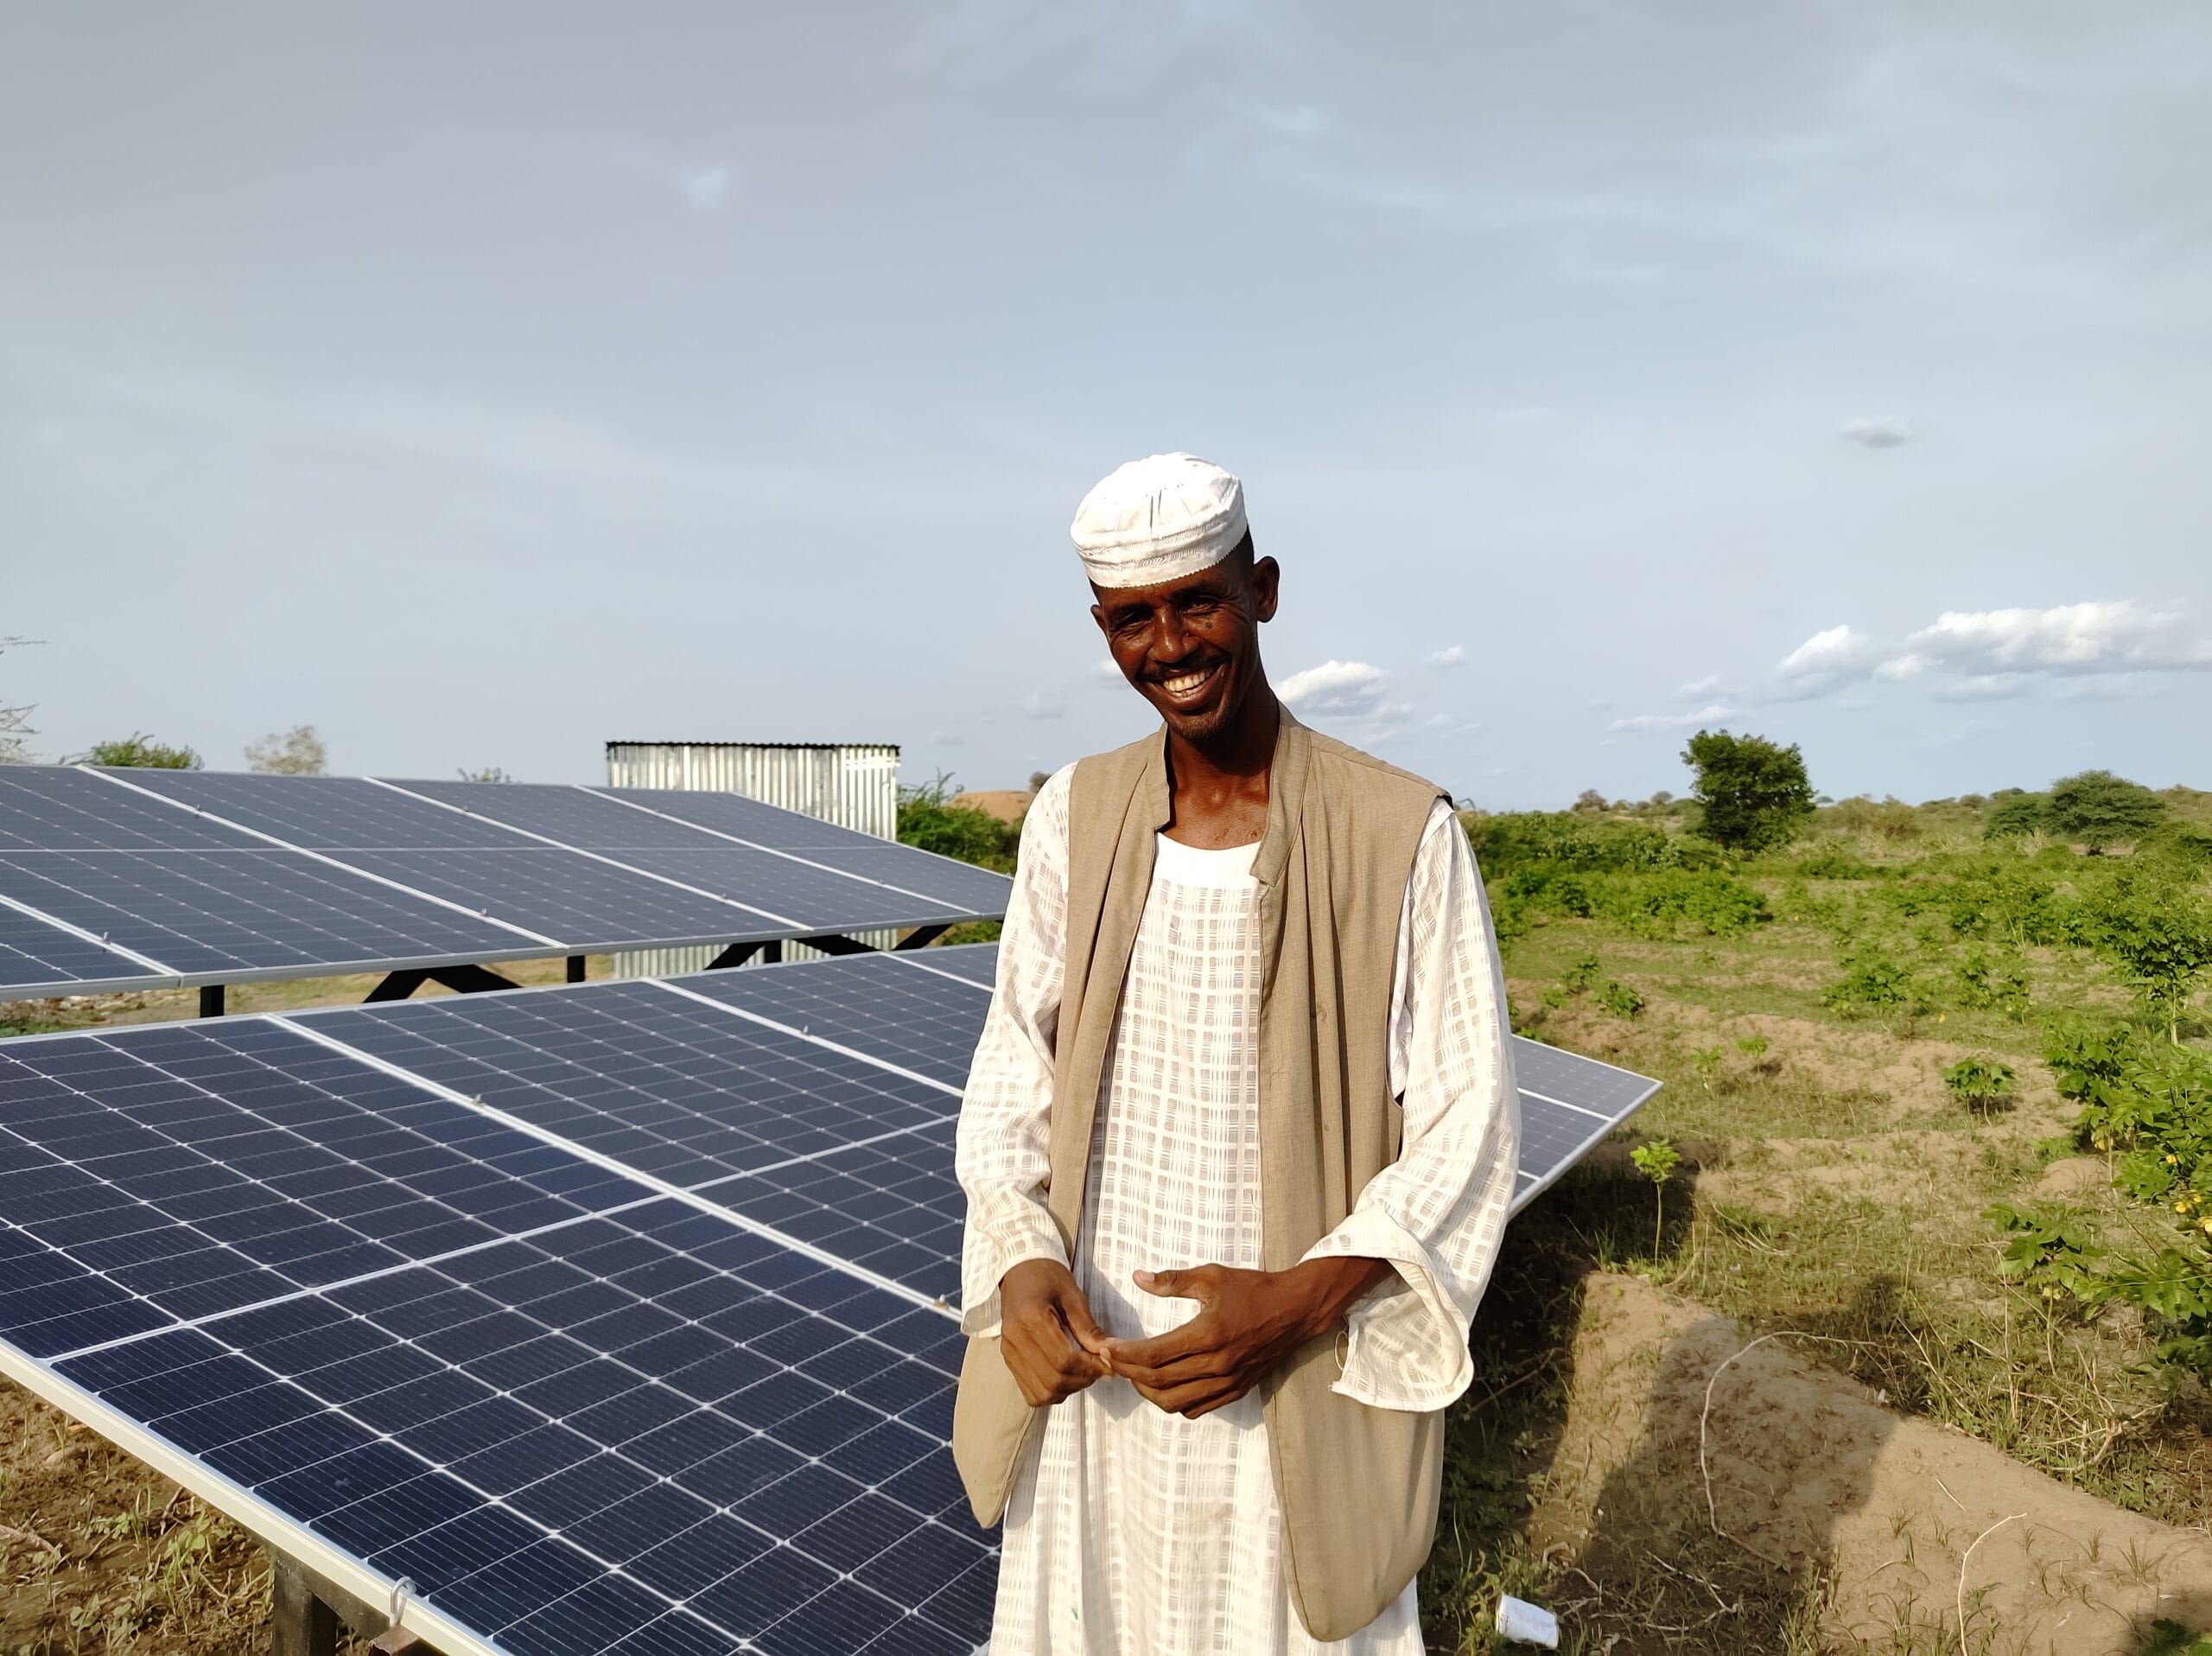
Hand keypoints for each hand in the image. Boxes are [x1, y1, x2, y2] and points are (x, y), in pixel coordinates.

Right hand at [997, 1258, 1112, 1407]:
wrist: (1019, 1270)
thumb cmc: (1048, 1277)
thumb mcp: (1073, 1295)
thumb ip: (1089, 1328)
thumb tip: (1108, 1355)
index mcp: (1032, 1317)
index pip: (1064, 1360)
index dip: (1090, 1368)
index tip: (1108, 1365)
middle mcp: (1015, 1338)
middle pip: (1053, 1380)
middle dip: (1082, 1380)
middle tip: (1098, 1370)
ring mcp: (1008, 1351)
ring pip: (1042, 1392)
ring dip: (1067, 1389)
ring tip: (1081, 1372)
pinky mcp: (1007, 1359)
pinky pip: (1030, 1392)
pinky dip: (1051, 1392)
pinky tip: (1064, 1376)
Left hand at [1101, 1257, 1391, 1418]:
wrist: (1295, 1310)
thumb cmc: (1252, 1288)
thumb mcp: (1212, 1276)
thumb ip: (1172, 1280)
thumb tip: (1138, 1277)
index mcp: (1208, 1334)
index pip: (1154, 1355)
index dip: (1124, 1355)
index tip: (1105, 1348)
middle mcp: (1216, 1364)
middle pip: (1158, 1382)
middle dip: (1128, 1374)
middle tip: (1111, 1361)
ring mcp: (1227, 1382)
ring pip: (1174, 1402)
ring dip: (1147, 1392)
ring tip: (1133, 1375)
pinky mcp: (1235, 1390)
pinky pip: (1196, 1409)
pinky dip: (1174, 1402)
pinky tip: (1163, 1386)